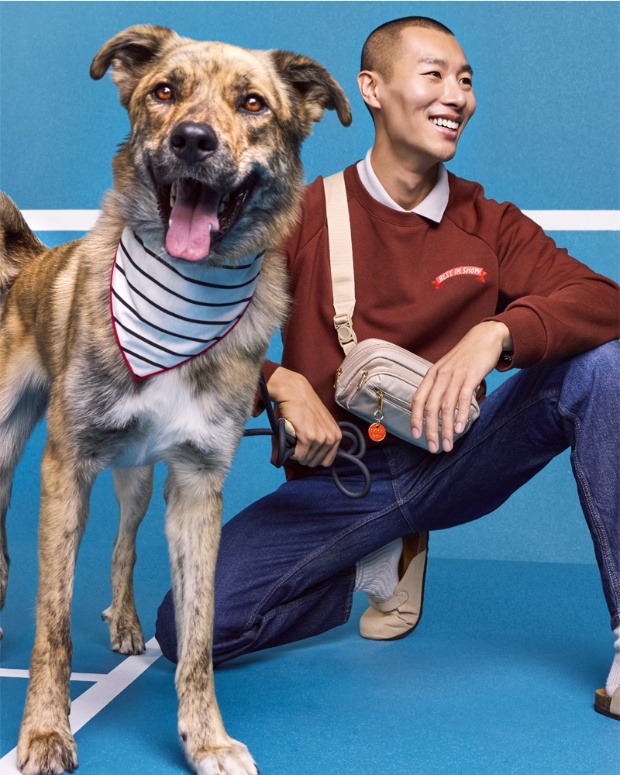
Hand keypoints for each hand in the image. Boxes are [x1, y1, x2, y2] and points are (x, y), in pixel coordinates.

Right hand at [267, 367, 341, 466]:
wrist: (294, 392)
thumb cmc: (303, 407)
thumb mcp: (318, 425)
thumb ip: (319, 442)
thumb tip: (311, 459)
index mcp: (336, 435)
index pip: (327, 461)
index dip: (314, 457)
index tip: (306, 449)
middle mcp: (331, 438)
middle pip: (315, 462)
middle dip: (305, 456)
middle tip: (298, 441)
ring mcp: (321, 438)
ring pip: (307, 460)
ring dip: (298, 452)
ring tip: (296, 436)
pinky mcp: (308, 437)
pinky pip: (299, 455)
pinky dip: (292, 451)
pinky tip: (292, 438)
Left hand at [410, 322, 511, 452]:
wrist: (484, 337)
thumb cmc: (464, 357)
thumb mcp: (444, 370)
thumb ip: (432, 387)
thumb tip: (415, 406)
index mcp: (432, 374)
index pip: (418, 399)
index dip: (415, 418)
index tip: (415, 436)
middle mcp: (441, 375)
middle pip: (431, 406)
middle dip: (430, 429)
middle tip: (433, 448)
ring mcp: (456, 375)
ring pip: (446, 406)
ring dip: (445, 428)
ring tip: (448, 445)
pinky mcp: (471, 375)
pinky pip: (463, 398)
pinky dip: (460, 415)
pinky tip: (459, 429)